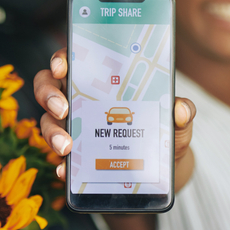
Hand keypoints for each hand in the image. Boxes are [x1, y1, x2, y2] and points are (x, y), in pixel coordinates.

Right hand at [34, 48, 195, 187]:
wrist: (160, 170)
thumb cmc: (165, 133)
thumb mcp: (177, 122)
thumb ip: (182, 112)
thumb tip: (181, 108)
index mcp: (103, 80)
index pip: (73, 59)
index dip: (61, 58)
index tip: (62, 66)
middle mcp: (81, 98)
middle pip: (49, 86)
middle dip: (49, 95)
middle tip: (63, 109)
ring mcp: (74, 126)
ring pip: (48, 121)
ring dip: (51, 133)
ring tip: (66, 147)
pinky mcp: (74, 155)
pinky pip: (59, 157)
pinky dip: (61, 165)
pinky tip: (66, 171)